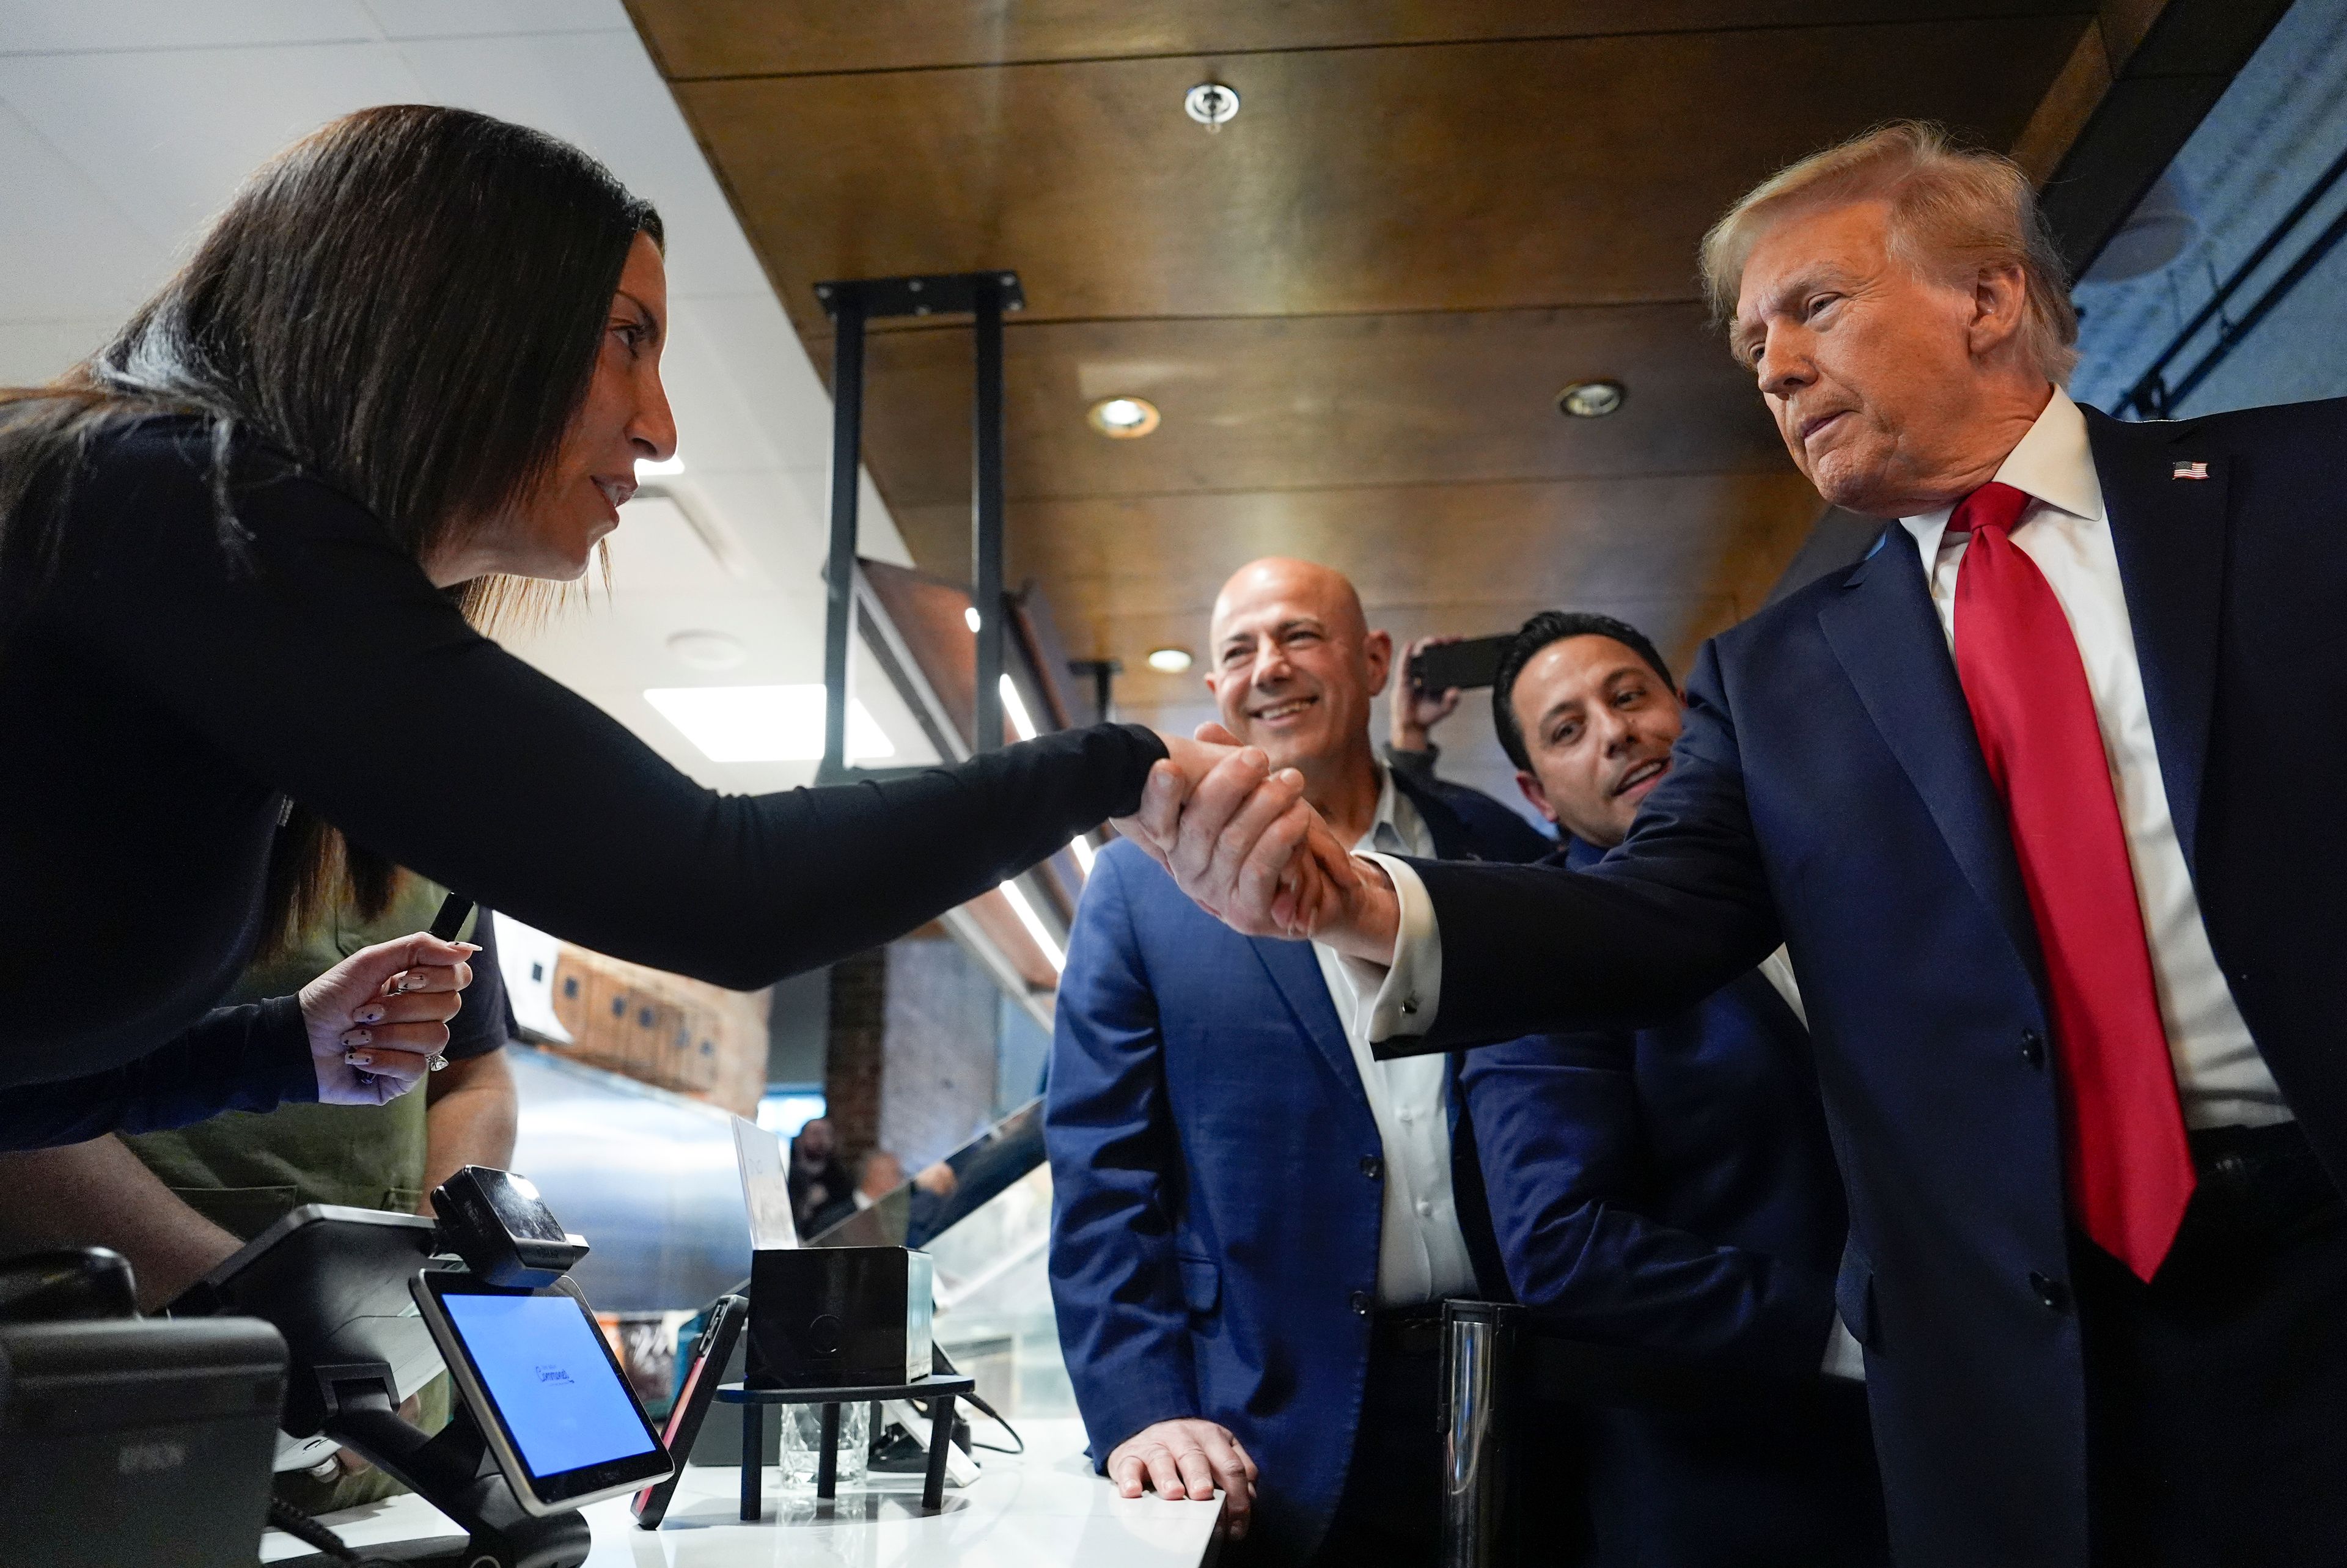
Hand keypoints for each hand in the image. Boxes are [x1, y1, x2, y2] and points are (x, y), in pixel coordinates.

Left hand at [300, 933, 476, 1104]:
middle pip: (450, 1006)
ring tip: (356, 1035)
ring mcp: (415, 1048)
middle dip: (401, 1007)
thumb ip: (418, 947)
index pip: (458, 977)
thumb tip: (467, 949)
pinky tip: (359, 1057)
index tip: (405, 980)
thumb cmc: (328, 999)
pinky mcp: (403, 1078)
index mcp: (418, 986)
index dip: (438, 978)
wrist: (296, 1041)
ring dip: (388, 1035)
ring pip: (435, 1038)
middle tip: (365, 1009)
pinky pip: (416, 1067)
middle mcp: (422, 1016)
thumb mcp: (369, 962)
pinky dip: (381, 1059)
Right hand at [1108, 1418, 1257, 1537]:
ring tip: (1174, 1493)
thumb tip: (1250, 1498)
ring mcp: (1155, 1444)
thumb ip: (1235, 1471)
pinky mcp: (1129, 1455)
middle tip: (1204, 1495)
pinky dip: (1130, 1478)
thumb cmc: (1188, 1451)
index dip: (1237, 1496)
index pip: (1231, 1466)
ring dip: (1168, 1477)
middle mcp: (1183, 1435)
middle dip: (1201, 1477)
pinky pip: (1129, 1465)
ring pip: (1161, 1459)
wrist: (1148, 1433)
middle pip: (1196, 1457)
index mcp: (1211, 1436)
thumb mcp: (1217, 1452)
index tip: (1236, 1526)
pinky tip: (1134, 1490)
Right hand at [1114, 726, 1322, 936]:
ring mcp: (1215, 895)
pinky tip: (1298, 817)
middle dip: (1228, 785)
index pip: (1155, 817)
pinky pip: (1259, 870)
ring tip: (1291, 780)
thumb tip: (1205, 728)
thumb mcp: (1250, 792)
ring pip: (1233, 843)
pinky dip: (1279, 839)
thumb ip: (1226, 764)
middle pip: (1198, 824)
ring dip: (1265, 806)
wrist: (1319, 889)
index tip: (1166, 766)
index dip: (1157, 795)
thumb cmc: (1274, 832)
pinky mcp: (1246, 913)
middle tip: (1257, 756)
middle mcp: (1188, 870)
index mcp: (1178, 839)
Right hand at [1391, 634, 1463, 749]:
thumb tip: (1456, 690)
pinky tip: (1410, 646)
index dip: (1452, 648)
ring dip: (1426, 644)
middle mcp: (1427, 672)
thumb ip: (1452, 700)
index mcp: (1438, 676)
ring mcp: (1414, 674)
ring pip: (1420, 654)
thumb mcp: (1446, 708)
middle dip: (1442, 643)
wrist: (1413, 726)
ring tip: (1434, 640)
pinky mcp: (1403, 679)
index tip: (1461, 640)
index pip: (1446, 658)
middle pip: (1433, 651)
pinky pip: (1404, 664)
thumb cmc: (1429, 715)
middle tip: (1450, 639)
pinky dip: (1406, 654)